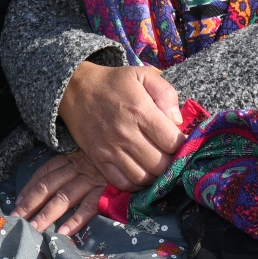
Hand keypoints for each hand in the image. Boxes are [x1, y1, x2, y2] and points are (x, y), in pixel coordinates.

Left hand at [12, 151, 108, 234]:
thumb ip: (74, 167)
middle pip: (48, 186)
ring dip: (47, 215)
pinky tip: (64, 233)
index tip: (17, 202)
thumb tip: (53, 185)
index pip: (45, 172)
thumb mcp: (90, 156)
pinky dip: (75, 220)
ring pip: (63, 198)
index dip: (29, 187)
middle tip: (16, 219)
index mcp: (72, 159)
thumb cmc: (114, 159)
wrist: (140, 154)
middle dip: (30, 204)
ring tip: (34, 230)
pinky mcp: (106, 191)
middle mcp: (79, 168)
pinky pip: (88, 207)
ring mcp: (92, 180)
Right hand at [57, 62, 184, 191]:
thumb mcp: (142, 74)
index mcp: (140, 111)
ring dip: (155, 176)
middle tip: (171, 156)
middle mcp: (126, 133)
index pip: (173, 142)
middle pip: (161, 165)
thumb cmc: (113, 82)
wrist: (74, 89)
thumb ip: (166, 93)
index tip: (182, 143)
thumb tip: (177, 121)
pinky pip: (122, 183)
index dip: (183, 147)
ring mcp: (111, 149)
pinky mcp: (98, 159)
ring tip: (157, 165)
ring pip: (144, 178)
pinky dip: (135, 184)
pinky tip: (141, 172)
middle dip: (172, 164)